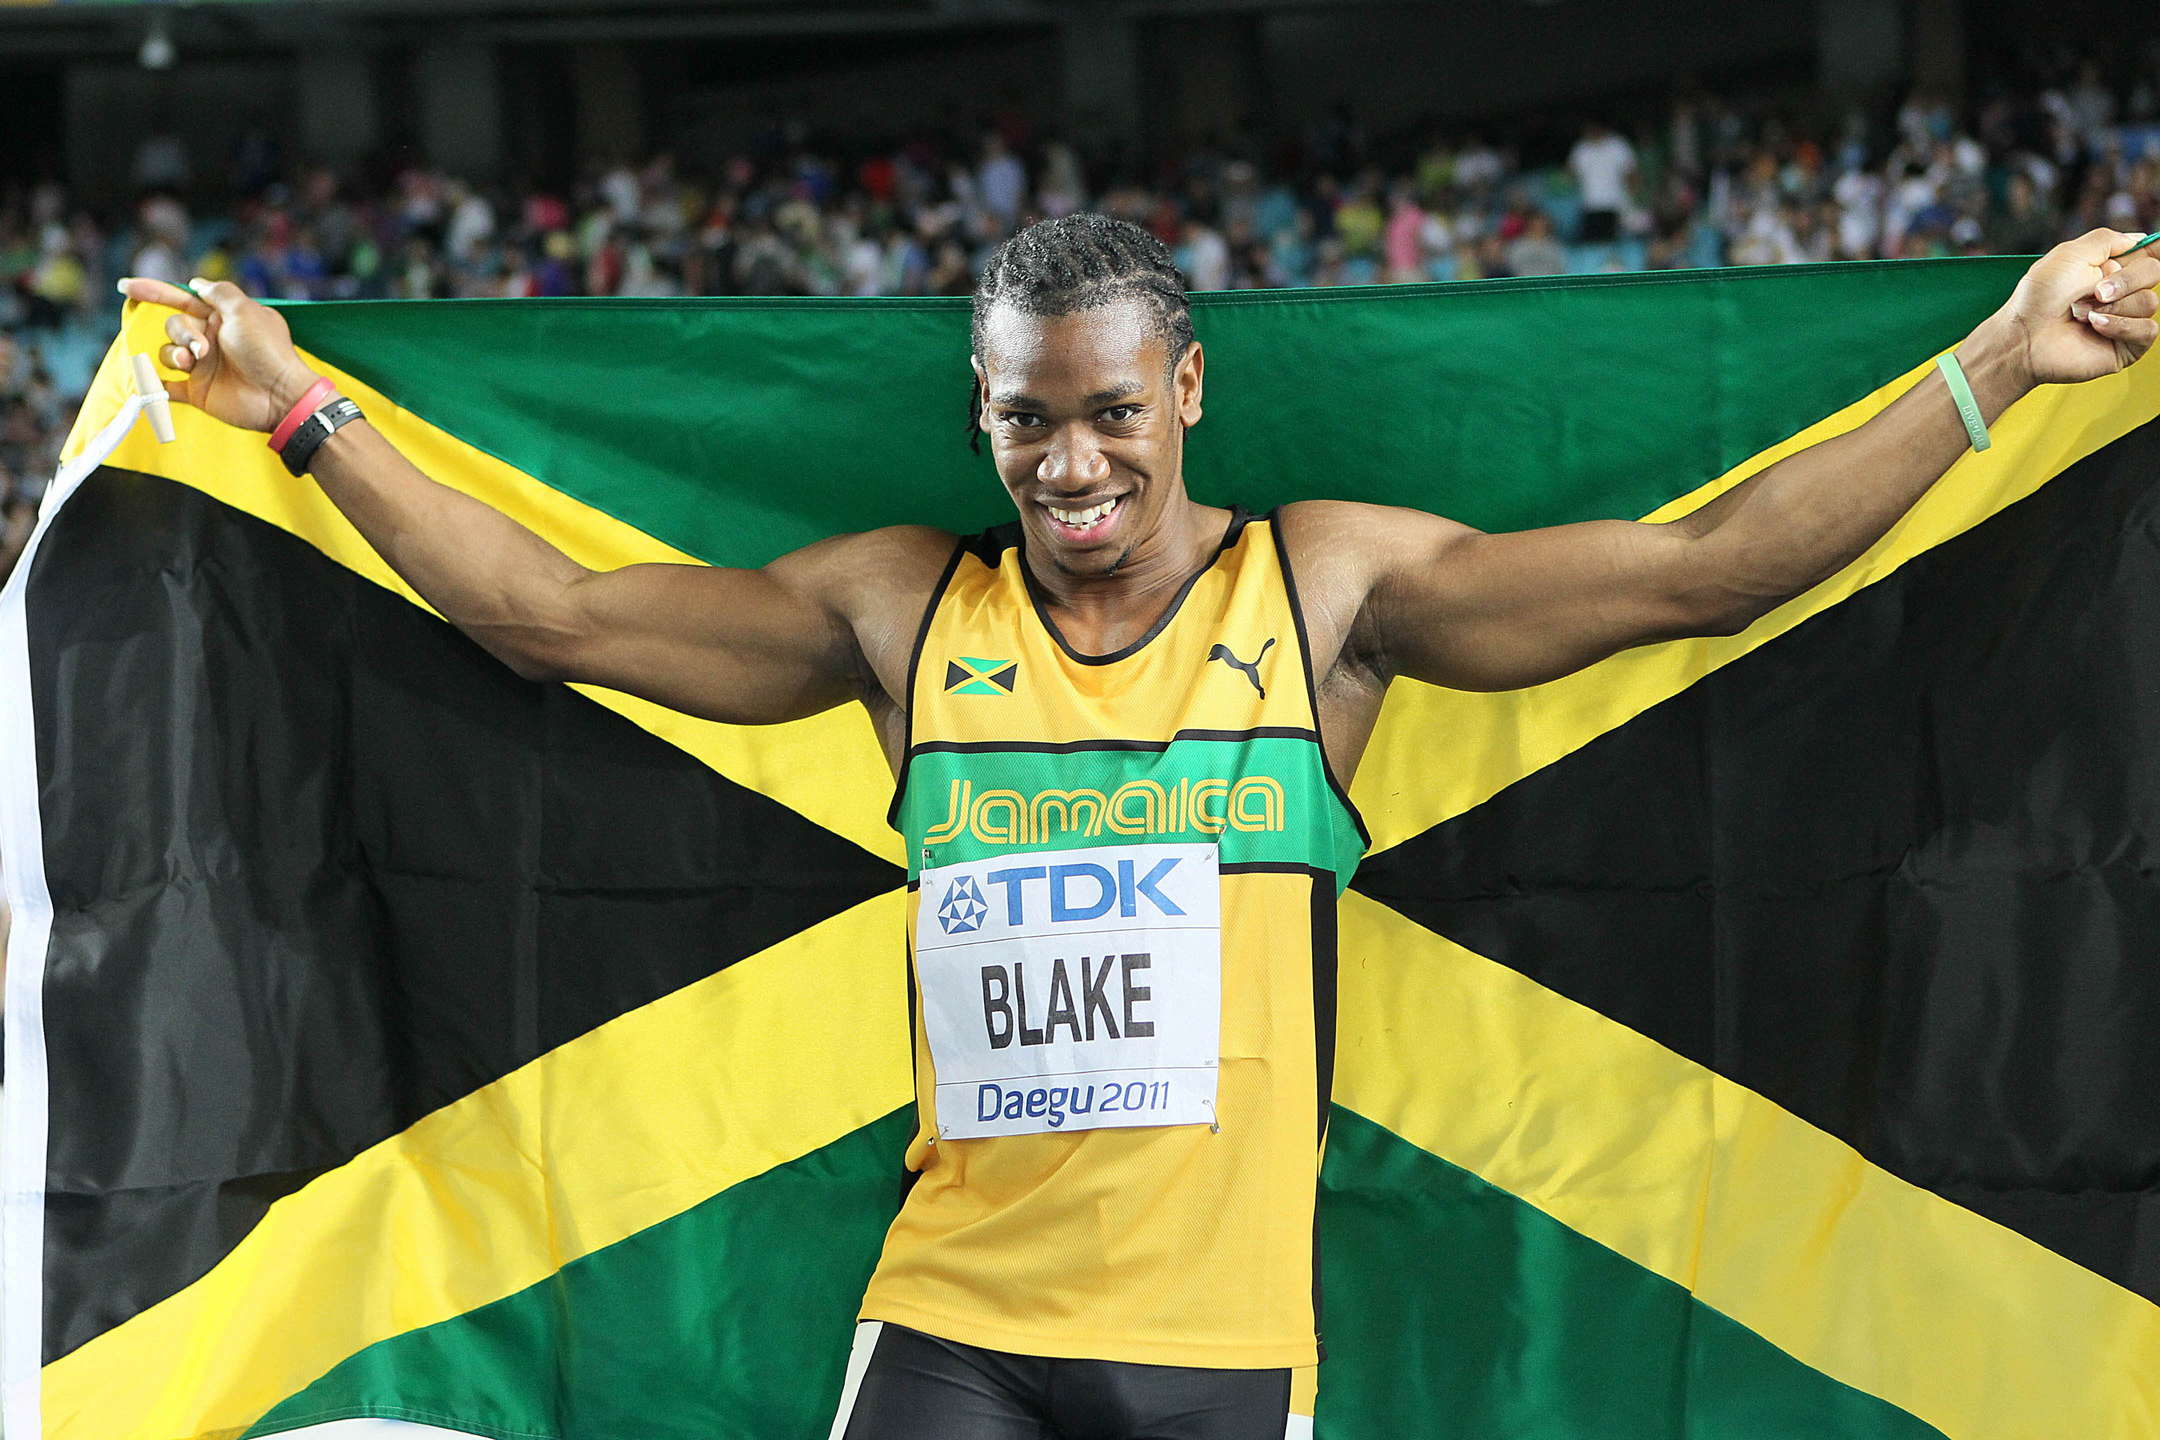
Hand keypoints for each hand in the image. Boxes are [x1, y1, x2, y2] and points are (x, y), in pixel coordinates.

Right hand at [114, 275, 324, 432]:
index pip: (183, 299)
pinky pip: (164, 387)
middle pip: (175, 325)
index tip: (125, 287)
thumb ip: (220, 292)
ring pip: (168, 352)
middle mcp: (211, 339)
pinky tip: (151, 384)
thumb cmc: (267, 351)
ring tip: (194, 363)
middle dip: (182, 332)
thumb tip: (197, 283)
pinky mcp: (197, 392)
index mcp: (223, 318)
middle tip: (203, 348)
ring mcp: (203, 366)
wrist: (279, 395)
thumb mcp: (245, 311)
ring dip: (175, 354)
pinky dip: (154, 385)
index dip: (154, 292)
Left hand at [1988, 229, 2159, 386]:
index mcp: (2111, 269)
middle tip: (2096, 291)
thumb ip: (2106, 240)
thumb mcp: (2070, 254)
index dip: (2157, 247)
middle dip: (2126, 280)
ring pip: (2150, 302)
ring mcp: (2126, 319)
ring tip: (2081, 313)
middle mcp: (2122, 293)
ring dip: (2113, 306)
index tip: (2158, 245)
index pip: (2150, 254)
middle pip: (2155, 272)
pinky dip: (2119, 325)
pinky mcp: (2127, 346)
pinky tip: (2094, 327)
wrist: (2024, 335)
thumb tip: (2137, 239)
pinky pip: (2147, 330)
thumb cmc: (2039, 297)